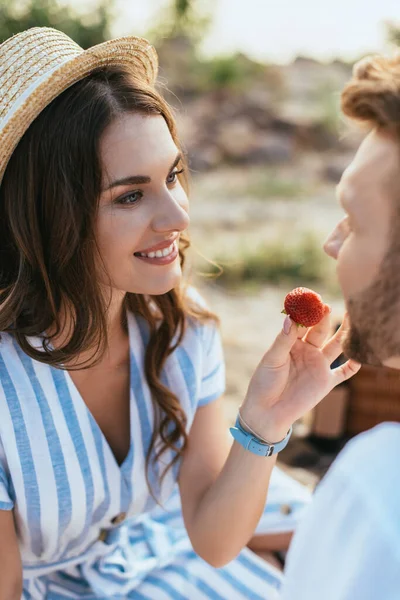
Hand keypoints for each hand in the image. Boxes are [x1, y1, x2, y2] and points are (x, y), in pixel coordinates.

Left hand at [240, 309, 360, 440]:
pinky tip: (361, 356)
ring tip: (352, 318)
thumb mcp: (272, 360)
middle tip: (327, 306)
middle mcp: (307, 351)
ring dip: (344, 334)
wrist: (268, 412)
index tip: (312, 301)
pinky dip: (354, 365)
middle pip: (320, 331)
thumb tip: (289, 319)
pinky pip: (344, 372)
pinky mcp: (326, 382)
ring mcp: (318, 365)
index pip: (302, 324)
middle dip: (324, 318)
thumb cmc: (264, 383)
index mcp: (291, 343)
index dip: (307, 313)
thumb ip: (283, 340)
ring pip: (336, 346)